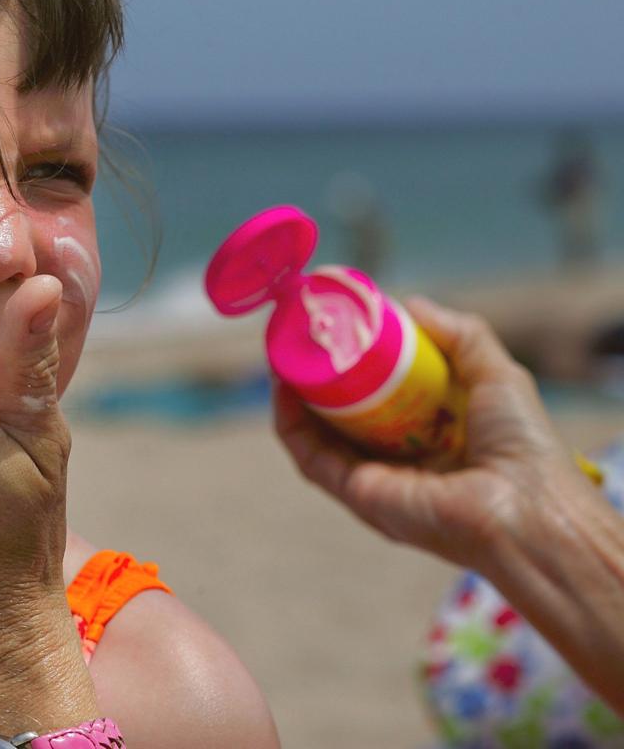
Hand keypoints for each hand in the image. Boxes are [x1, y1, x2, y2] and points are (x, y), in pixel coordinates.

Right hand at [273, 296, 595, 570]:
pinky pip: (311, 457)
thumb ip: (461, 336)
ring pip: (317, 435)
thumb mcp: (496, 374)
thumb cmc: (524, 447)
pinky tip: (284, 387)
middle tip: (303, 339)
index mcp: (430, 439)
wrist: (528, 509)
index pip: (380, 400)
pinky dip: (291, 423)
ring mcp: (374, 481)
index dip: (356, 366)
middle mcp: (397, 463)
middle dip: (317, 378)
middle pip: (341, 417)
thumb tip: (409, 305)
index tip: (339, 332)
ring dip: (294, 397)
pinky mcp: (357, 495)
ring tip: (286, 354)